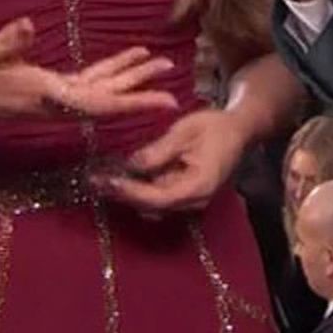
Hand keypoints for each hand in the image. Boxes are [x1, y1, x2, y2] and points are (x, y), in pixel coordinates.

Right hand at [0, 18, 180, 119]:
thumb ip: (7, 41)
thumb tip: (28, 24)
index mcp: (48, 94)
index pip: (100, 102)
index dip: (135, 103)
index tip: (165, 103)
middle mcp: (58, 102)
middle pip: (109, 99)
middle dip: (142, 90)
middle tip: (173, 79)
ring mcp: (56, 99)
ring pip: (102, 91)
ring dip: (130, 78)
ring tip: (158, 62)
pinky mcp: (51, 91)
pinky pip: (89, 84)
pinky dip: (110, 73)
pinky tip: (126, 61)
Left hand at [94, 108, 250, 213]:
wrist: (239, 130)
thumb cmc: (214, 127)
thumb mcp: (186, 131)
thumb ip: (159, 150)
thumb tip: (132, 165)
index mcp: (198, 186)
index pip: (158, 198)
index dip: (131, 192)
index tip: (107, 182)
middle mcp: (194, 201)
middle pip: (152, 206)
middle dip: (123, 194)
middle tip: (94, 180)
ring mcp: (190, 201)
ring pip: (152, 205)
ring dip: (128, 193)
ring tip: (102, 178)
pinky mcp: (184, 195)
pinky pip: (158, 197)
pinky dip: (139, 189)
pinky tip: (121, 176)